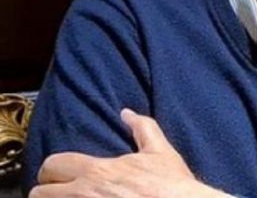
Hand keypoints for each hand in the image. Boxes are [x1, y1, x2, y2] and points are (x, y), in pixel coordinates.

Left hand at [30, 109, 227, 197]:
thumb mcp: (160, 151)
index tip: (60, 175)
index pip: (53, 165)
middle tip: (60, 192)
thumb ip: (142, 128)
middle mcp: (82, 194)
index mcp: (97, 171)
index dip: (52, 170)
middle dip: (47, 192)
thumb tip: (127, 113)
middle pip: (39, 193)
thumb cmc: (171, 186)